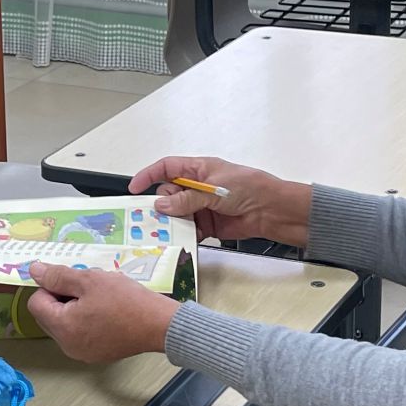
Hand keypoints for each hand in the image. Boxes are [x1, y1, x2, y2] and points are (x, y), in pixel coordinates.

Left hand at [27, 263, 179, 362]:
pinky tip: (108, 312)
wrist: (159, 325)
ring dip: (75, 307)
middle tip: (89, 288)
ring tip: (100, 299)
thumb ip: (58, 276)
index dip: (50, 286)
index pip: (36, 303)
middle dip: (62, 297)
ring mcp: (82, 353)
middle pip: (48, 315)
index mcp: (62, 328)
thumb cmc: (125, 300)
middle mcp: (67, 346)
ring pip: (65, 323)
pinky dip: (87, 319)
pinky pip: (80, 333)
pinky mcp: (96, 354)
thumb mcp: (90, 280)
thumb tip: (33, 271)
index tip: (74, 281)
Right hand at [127, 156, 308, 246]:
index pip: (166, 168)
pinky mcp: (207, 224)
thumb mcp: (214, 189)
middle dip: (162, 206)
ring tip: (173, 230)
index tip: (135, 187)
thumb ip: (187, 198)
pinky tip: (189, 237)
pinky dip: (186, 235)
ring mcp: (201, 206)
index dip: (149, 175)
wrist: (271, 210)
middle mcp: (197, 187)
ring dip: (174, 223)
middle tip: (160, 216)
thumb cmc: (250, 187)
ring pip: (176, 214)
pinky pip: (189, 230)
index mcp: (198, 169)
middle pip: (167, 195)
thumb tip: (162, 205)